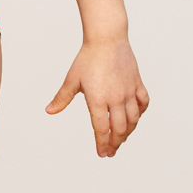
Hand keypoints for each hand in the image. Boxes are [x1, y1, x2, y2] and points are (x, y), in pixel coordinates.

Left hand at [46, 38, 148, 157]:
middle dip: (115, 143)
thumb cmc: (87, 58)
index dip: (102, 143)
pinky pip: (143, 103)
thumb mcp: (72, 79)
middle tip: (110, 151)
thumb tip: (49, 111)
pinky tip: (135, 118)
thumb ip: (62, 98)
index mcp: (98, 99)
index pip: (101, 129)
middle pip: (119, 128)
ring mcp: (129, 91)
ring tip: (121, 139)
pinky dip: (140, 113)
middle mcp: (116, 98)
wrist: (106, 38)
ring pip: (134, 119)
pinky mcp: (137, 83)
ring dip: (128, 132)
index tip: (101, 153)